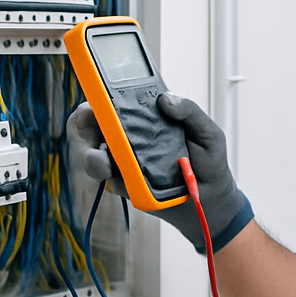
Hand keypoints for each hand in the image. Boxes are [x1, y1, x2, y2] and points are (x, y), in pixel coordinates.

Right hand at [64, 95, 248, 250]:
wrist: (212, 198)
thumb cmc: (208, 159)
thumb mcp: (207, 131)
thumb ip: (190, 111)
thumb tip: (166, 98)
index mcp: (145, 117)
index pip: (111, 102)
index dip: (94, 99)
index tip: (92, 103)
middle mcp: (129, 137)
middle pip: (91, 129)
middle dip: (83, 133)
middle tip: (94, 138)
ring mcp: (124, 162)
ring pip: (93, 157)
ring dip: (93, 160)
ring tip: (106, 165)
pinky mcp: (127, 185)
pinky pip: (111, 182)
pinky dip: (117, 182)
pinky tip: (130, 183)